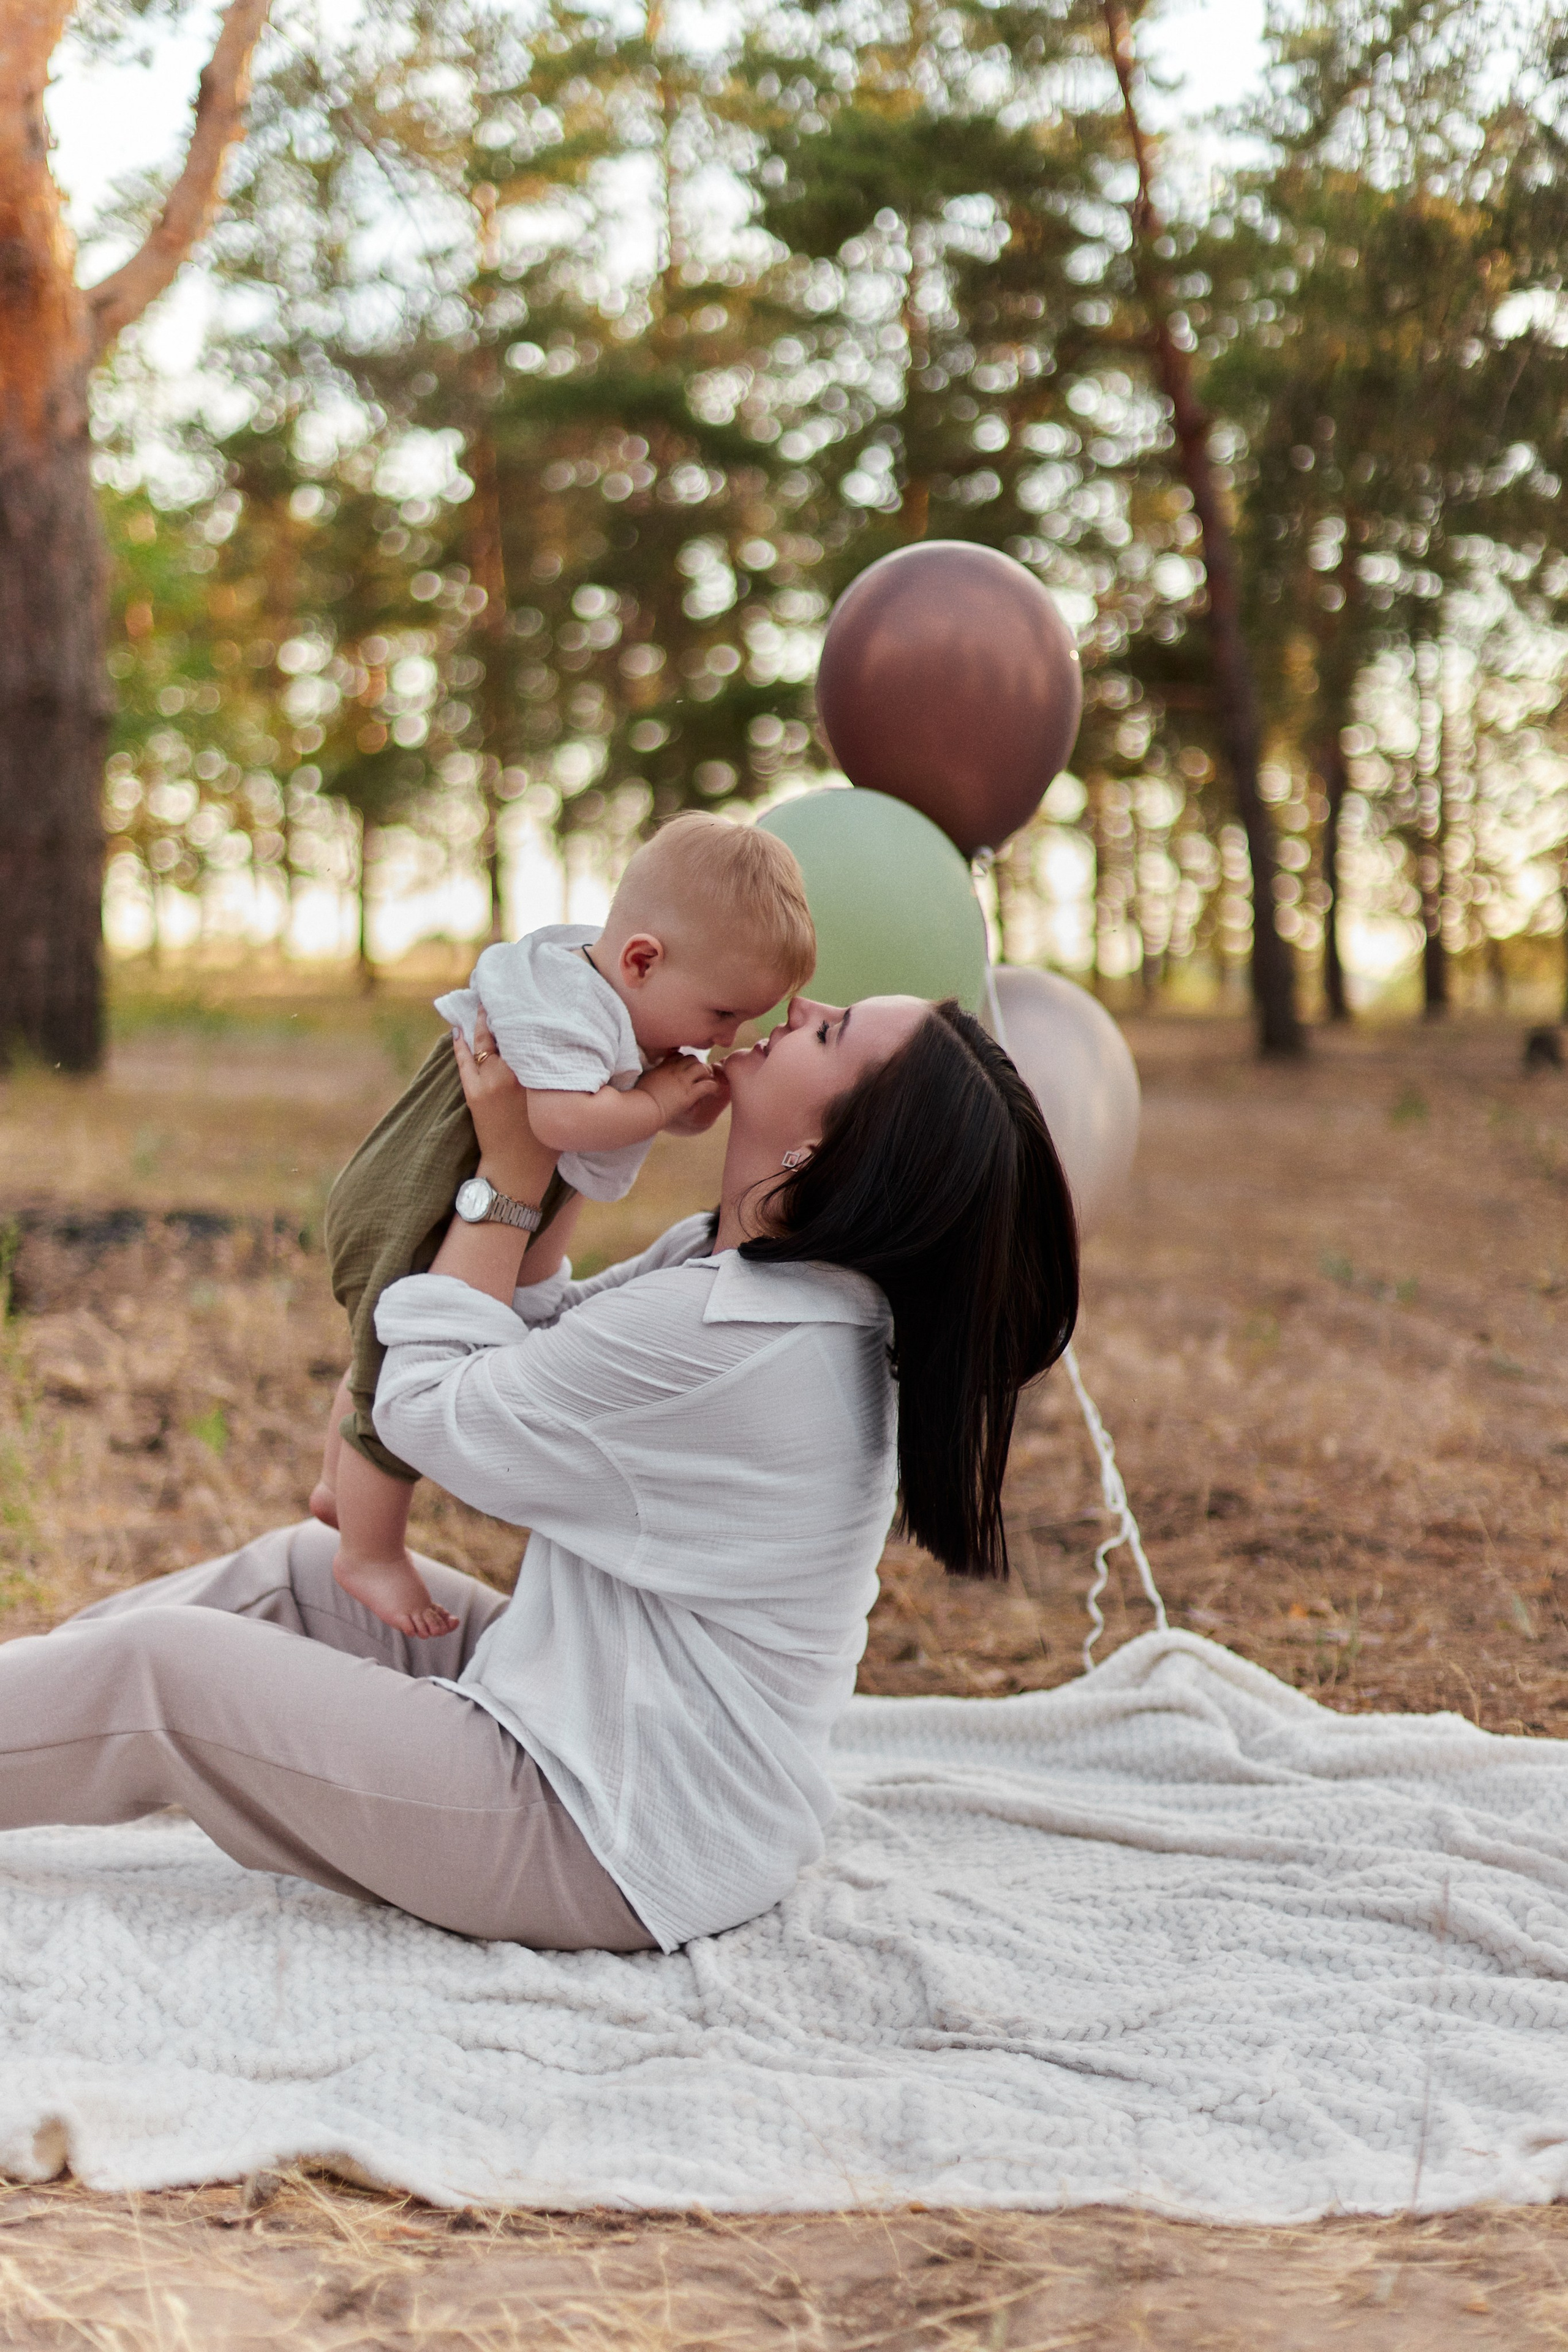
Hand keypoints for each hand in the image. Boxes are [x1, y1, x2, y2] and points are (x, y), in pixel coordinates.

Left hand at [451, 1012, 556, 1202]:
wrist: (517, 1168)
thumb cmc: (547, 1140)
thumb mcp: (563, 1103)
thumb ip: (564, 1076)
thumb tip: (569, 1051)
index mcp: (542, 1074)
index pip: (534, 1033)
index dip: (531, 1014)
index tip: (531, 998)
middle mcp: (516, 1072)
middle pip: (508, 1031)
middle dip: (505, 1011)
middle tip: (503, 992)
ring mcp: (492, 1081)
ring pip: (484, 1042)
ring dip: (481, 1022)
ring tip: (482, 1004)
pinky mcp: (474, 1092)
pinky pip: (465, 1059)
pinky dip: (461, 1042)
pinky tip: (459, 1029)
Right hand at [636, 1052, 723, 1132]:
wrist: (641, 1110)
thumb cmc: (637, 1099)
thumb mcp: (643, 1081)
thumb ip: (650, 1076)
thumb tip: (652, 1077)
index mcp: (662, 1068)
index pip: (678, 1055)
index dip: (684, 1061)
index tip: (686, 1070)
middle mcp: (673, 1071)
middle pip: (692, 1059)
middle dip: (698, 1065)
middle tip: (701, 1076)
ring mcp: (682, 1081)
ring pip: (702, 1068)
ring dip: (707, 1074)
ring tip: (708, 1082)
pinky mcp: (688, 1094)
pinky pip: (707, 1085)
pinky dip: (714, 1087)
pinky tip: (714, 1092)